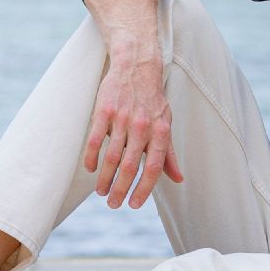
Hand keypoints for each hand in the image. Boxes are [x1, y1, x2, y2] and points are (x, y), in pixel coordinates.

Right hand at [83, 48, 183, 209]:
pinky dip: (91, 158)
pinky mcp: (105, 110)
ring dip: (105, 178)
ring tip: (101, 191)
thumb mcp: (166, 124)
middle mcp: (142, 126)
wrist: (136, 66)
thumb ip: (170, 154)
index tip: (134, 204)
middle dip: (120, 189)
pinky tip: (90, 168)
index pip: (154, 167)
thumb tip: (178, 178)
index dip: (144, 189)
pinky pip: (95, 140)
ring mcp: (122, 118)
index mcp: (160, 131)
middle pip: (130, 166)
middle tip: (113, 204)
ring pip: (112, 156)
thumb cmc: (152, 100)